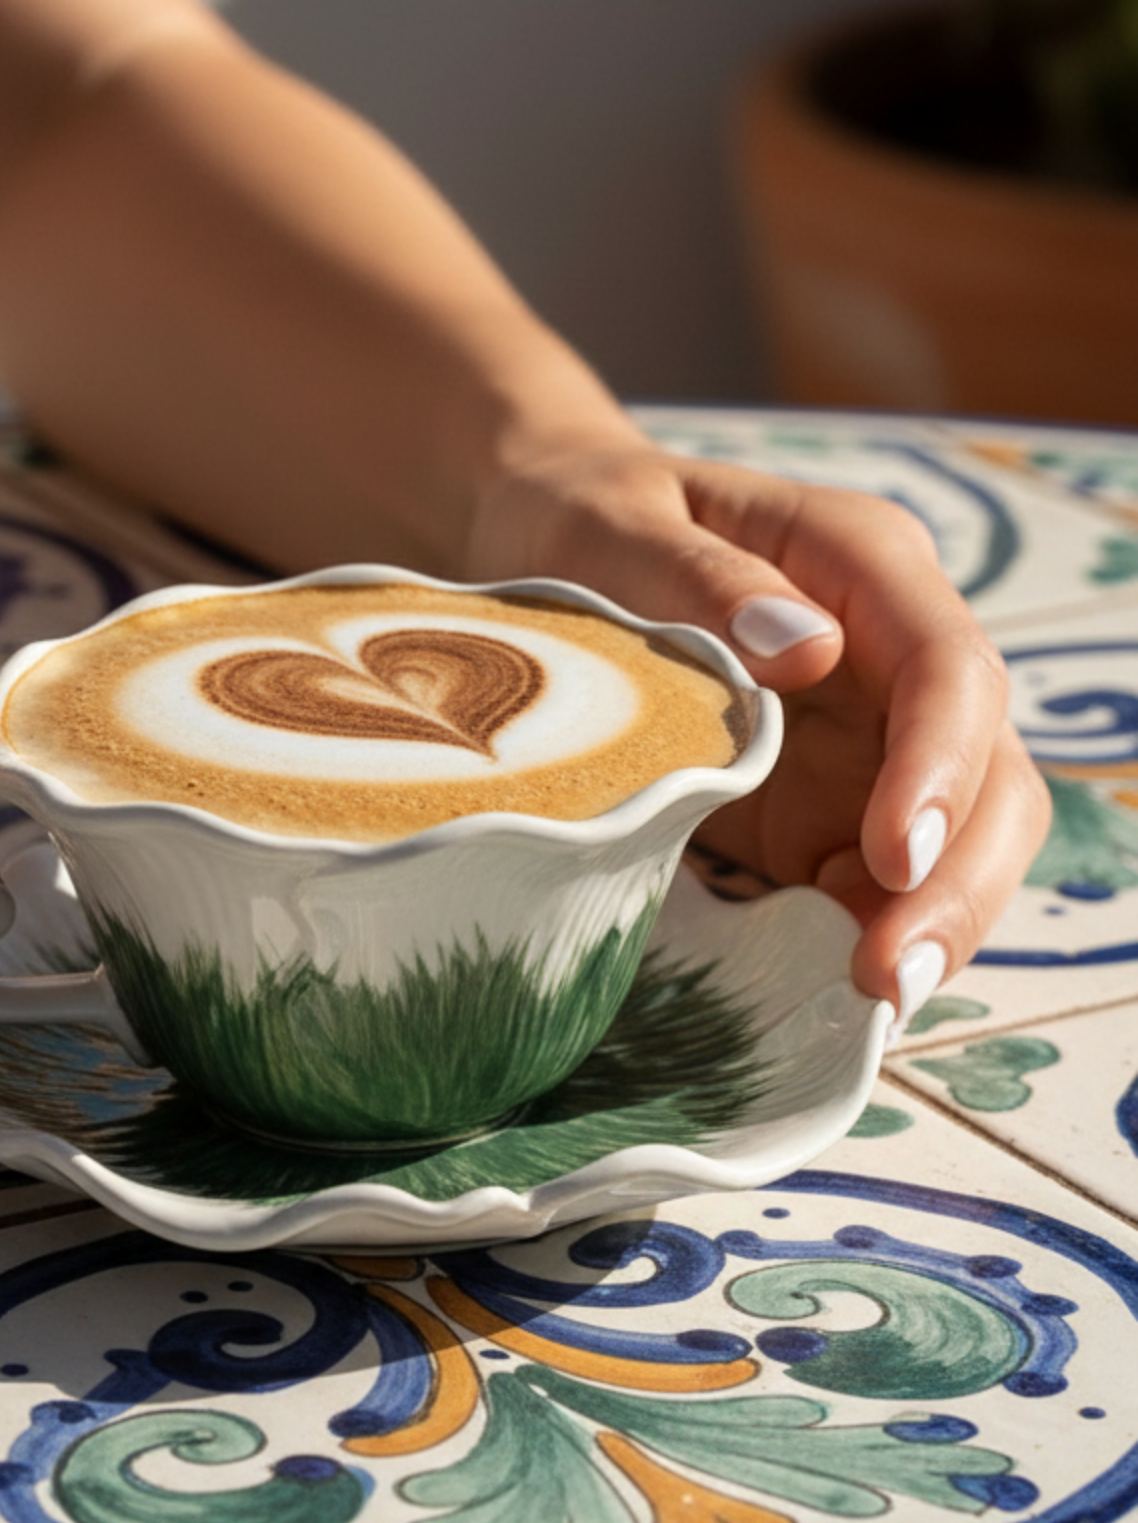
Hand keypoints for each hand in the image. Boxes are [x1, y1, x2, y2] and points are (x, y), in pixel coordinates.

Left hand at [465, 432, 1050, 1025]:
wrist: (537, 542)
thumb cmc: (580, 520)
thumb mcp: (611, 528)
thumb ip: (700, 580)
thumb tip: (808, 650)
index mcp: (861, 564)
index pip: (948, 669)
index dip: (940, 767)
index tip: (896, 853)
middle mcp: (889, 655)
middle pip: (986, 772)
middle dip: (956, 880)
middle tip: (888, 977)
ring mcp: (866, 736)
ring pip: (956, 839)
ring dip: (928, 923)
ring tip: (871, 1002)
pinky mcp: (821, 803)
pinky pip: (873, 878)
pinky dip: (863, 932)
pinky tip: (829, 992)